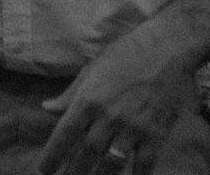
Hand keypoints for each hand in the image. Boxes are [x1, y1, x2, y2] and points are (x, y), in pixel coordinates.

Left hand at [36, 30, 195, 173]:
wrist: (166, 48)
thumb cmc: (125, 54)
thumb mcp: (91, 69)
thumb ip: (70, 94)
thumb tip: (47, 108)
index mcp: (88, 99)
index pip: (64, 134)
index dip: (52, 155)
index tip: (44, 170)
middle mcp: (107, 117)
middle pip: (86, 154)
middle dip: (74, 172)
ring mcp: (133, 127)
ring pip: (112, 163)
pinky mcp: (156, 133)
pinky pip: (144, 164)